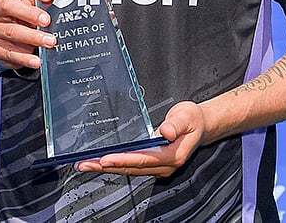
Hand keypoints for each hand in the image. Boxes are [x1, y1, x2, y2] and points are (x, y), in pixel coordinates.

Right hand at [0, 0, 60, 69]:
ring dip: (32, 37)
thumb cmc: (15, 16)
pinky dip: (24, 58)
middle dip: (30, 14)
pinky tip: (36, 60)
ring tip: (49, 42)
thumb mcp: (27, 2)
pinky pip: (8, 53)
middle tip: (47, 21)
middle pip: (8, 6)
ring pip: (10, 31)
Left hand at [74, 101, 206, 177]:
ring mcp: (159, 167)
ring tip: (86, 165)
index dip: (123, 159)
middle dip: (106, 167)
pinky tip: (102, 163)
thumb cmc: (193, 120)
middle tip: (85, 164)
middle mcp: (165, 166)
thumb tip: (165, 132)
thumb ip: (176, 124)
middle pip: (131, 168)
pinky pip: (132, 166)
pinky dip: (115, 165)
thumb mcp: (187, 116)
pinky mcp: (153, 164)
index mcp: (173, 155)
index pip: (143, 159)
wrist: (201, 126)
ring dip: (107, 168)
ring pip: (129, 169)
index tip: (105, 159)